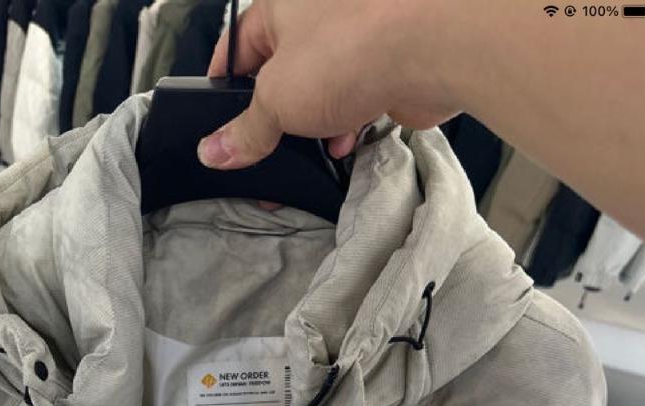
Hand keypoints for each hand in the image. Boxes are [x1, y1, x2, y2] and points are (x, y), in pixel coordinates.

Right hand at [198, 0, 463, 169]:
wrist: (431, 49)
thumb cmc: (347, 51)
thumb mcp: (277, 100)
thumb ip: (246, 130)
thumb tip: (213, 152)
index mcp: (283, 1)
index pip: (239, 43)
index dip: (224, 84)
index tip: (215, 121)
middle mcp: (320, 11)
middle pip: (284, 68)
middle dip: (273, 112)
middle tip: (261, 148)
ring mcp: (358, 36)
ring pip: (323, 85)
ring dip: (312, 122)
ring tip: (303, 152)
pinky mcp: (389, 63)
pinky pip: (358, 96)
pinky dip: (347, 121)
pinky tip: (343, 143)